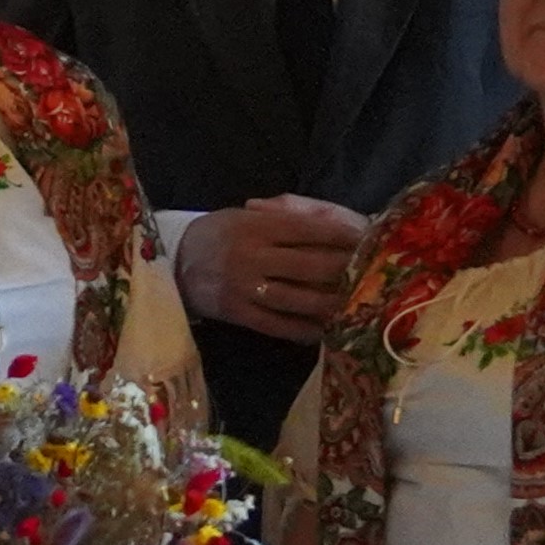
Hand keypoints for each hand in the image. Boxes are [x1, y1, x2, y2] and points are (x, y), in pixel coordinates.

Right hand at [175, 195, 369, 340]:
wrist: (169, 261)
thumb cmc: (217, 234)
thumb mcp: (246, 214)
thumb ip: (288, 213)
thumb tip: (334, 223)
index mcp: (256, 226)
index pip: (311, 230)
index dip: (344, 236)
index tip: (371, 241)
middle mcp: (251, 256)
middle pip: (311, 265)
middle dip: (347, 270)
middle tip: (374, 275)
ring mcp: (243, 287)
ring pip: (298, 298)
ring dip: (332, 303)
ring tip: (358, 305)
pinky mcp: (236, 313)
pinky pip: (278, 325)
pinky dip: (304, 329)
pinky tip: (326, 330)